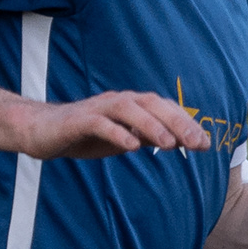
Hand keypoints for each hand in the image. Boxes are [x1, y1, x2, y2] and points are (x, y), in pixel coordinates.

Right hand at [12, 90, 216, 157]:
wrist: (41, 131)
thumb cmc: (86, 134)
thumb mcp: (123, 138)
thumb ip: (149, 137)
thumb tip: (180, 142)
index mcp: (131, 105)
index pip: (164, 109)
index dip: (187, 123)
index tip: (206, 143)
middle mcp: (117, 101)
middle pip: (151, 104)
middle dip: (177, 122)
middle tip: (197, 143)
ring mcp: (97, 108)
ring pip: (127, 109)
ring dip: (150, 125)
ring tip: (169, 144)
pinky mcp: (77, 120)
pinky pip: (99, 123)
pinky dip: (116, 132)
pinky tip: (131, 147)